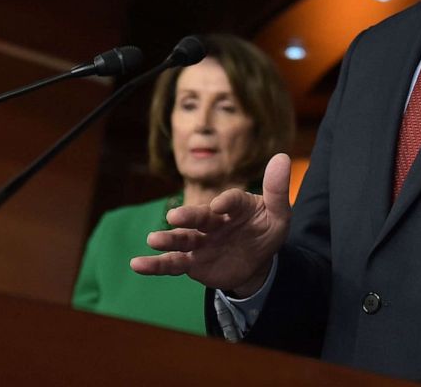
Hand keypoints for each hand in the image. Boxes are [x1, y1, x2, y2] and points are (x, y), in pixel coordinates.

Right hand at [130, 153, 291, 296]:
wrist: (256, 261)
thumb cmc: (266, 231)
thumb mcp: (278, 214)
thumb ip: (277, 190)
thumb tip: (283, 157)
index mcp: (235, 205)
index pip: (231, 200)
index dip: (227, 201)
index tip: (220, 206)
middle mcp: (214, 220)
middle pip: (200, 217)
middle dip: (188, 216)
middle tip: (175, 216)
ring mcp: (202, 241)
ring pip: (183, 239)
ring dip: (168, 239)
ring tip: (154, 239)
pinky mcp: (193, 261)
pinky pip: (173, 263)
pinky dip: (156, 264)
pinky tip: (137, 264)